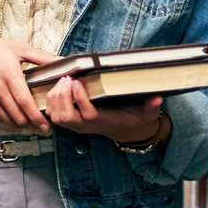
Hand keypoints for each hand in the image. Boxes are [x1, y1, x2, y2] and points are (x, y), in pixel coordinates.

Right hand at [0, 27, 55, 131]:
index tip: (46, 125)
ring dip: (19, 122)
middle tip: (40, 123)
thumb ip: (41, 57)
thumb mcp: (16, 48)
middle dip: (31, 123)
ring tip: (26, 118)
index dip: (37, 117)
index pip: (25, 103)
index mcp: (8, 74)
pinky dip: (5, 118)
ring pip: (7, 121)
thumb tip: (61, 61)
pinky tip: (10, 111)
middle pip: (18, 116)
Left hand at [44, 77, 171, 147]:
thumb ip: (151, 106)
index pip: (88, 115)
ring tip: (62, 80)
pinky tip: (56, 87)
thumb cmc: (134, 118)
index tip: (77, 83)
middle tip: (67, 78)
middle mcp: (87, 126)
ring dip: (55, 98)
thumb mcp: (147, 113)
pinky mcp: (71, 122)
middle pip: (67, 117)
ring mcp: (77, 125)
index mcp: (104, 121)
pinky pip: (54, 115)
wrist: (126, 130)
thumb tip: (157, 98)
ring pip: (58, 117)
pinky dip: (50, 102)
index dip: (80, 100)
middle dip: (63, 97)